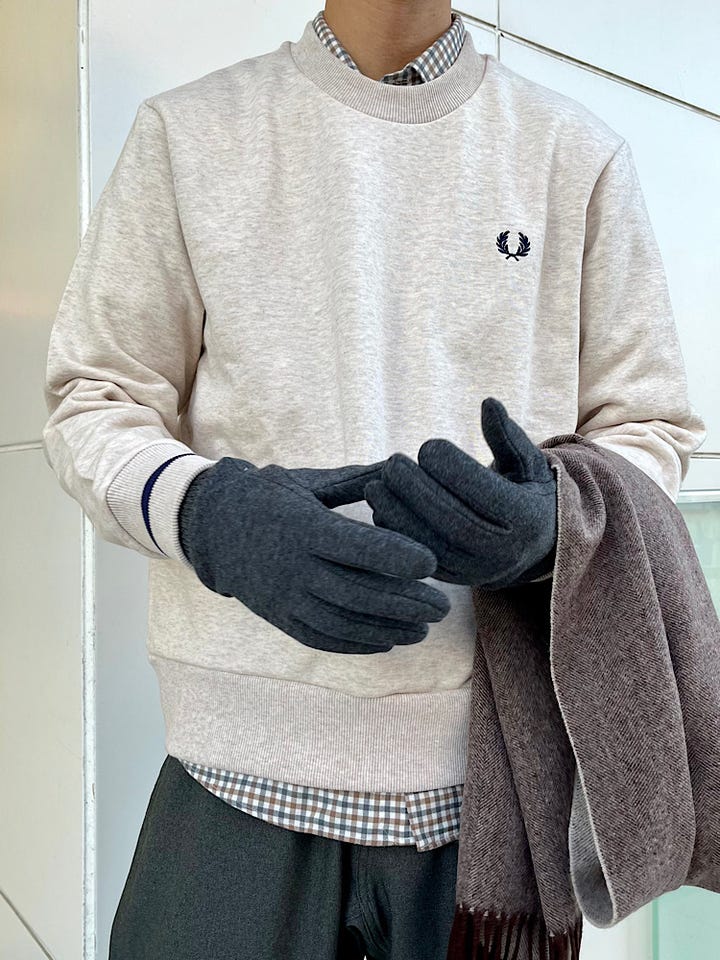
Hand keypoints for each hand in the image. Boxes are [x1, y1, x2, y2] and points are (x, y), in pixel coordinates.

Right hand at [178, 457, 450, 652]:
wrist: (211, 527)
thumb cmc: (268, 497)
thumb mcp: (306, 481)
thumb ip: (355, 480)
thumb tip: (401, 467)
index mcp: (303, 527)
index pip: (353, 546)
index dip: (393, 556)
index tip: (430, 563)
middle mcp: (293, 566)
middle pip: (355, 591)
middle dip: (404, 602)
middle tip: (443, 606)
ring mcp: (284, 597)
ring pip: (341, 621)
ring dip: (386, 628)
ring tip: (423, 629)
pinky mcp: (278, 617)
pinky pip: (320, 637)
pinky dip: (355, 643)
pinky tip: (387, 641)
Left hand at [364, 397, 556, 587]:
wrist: (533, 547)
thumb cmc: (525, 492)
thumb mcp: (528, 464)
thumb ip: (508, 436)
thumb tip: (488, 403)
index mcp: (526, 518)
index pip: (486, 494)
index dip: (453, 469)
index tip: (428, 446)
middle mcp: (504, 551)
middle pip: (454, 522)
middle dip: (417, 491)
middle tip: (392, 464)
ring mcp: (477, 570)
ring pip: (432, 546)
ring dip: (397, 515)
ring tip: (375, 486)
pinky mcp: (454, 579)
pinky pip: (420, 559)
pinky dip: (397, 535)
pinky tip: (380, 508)